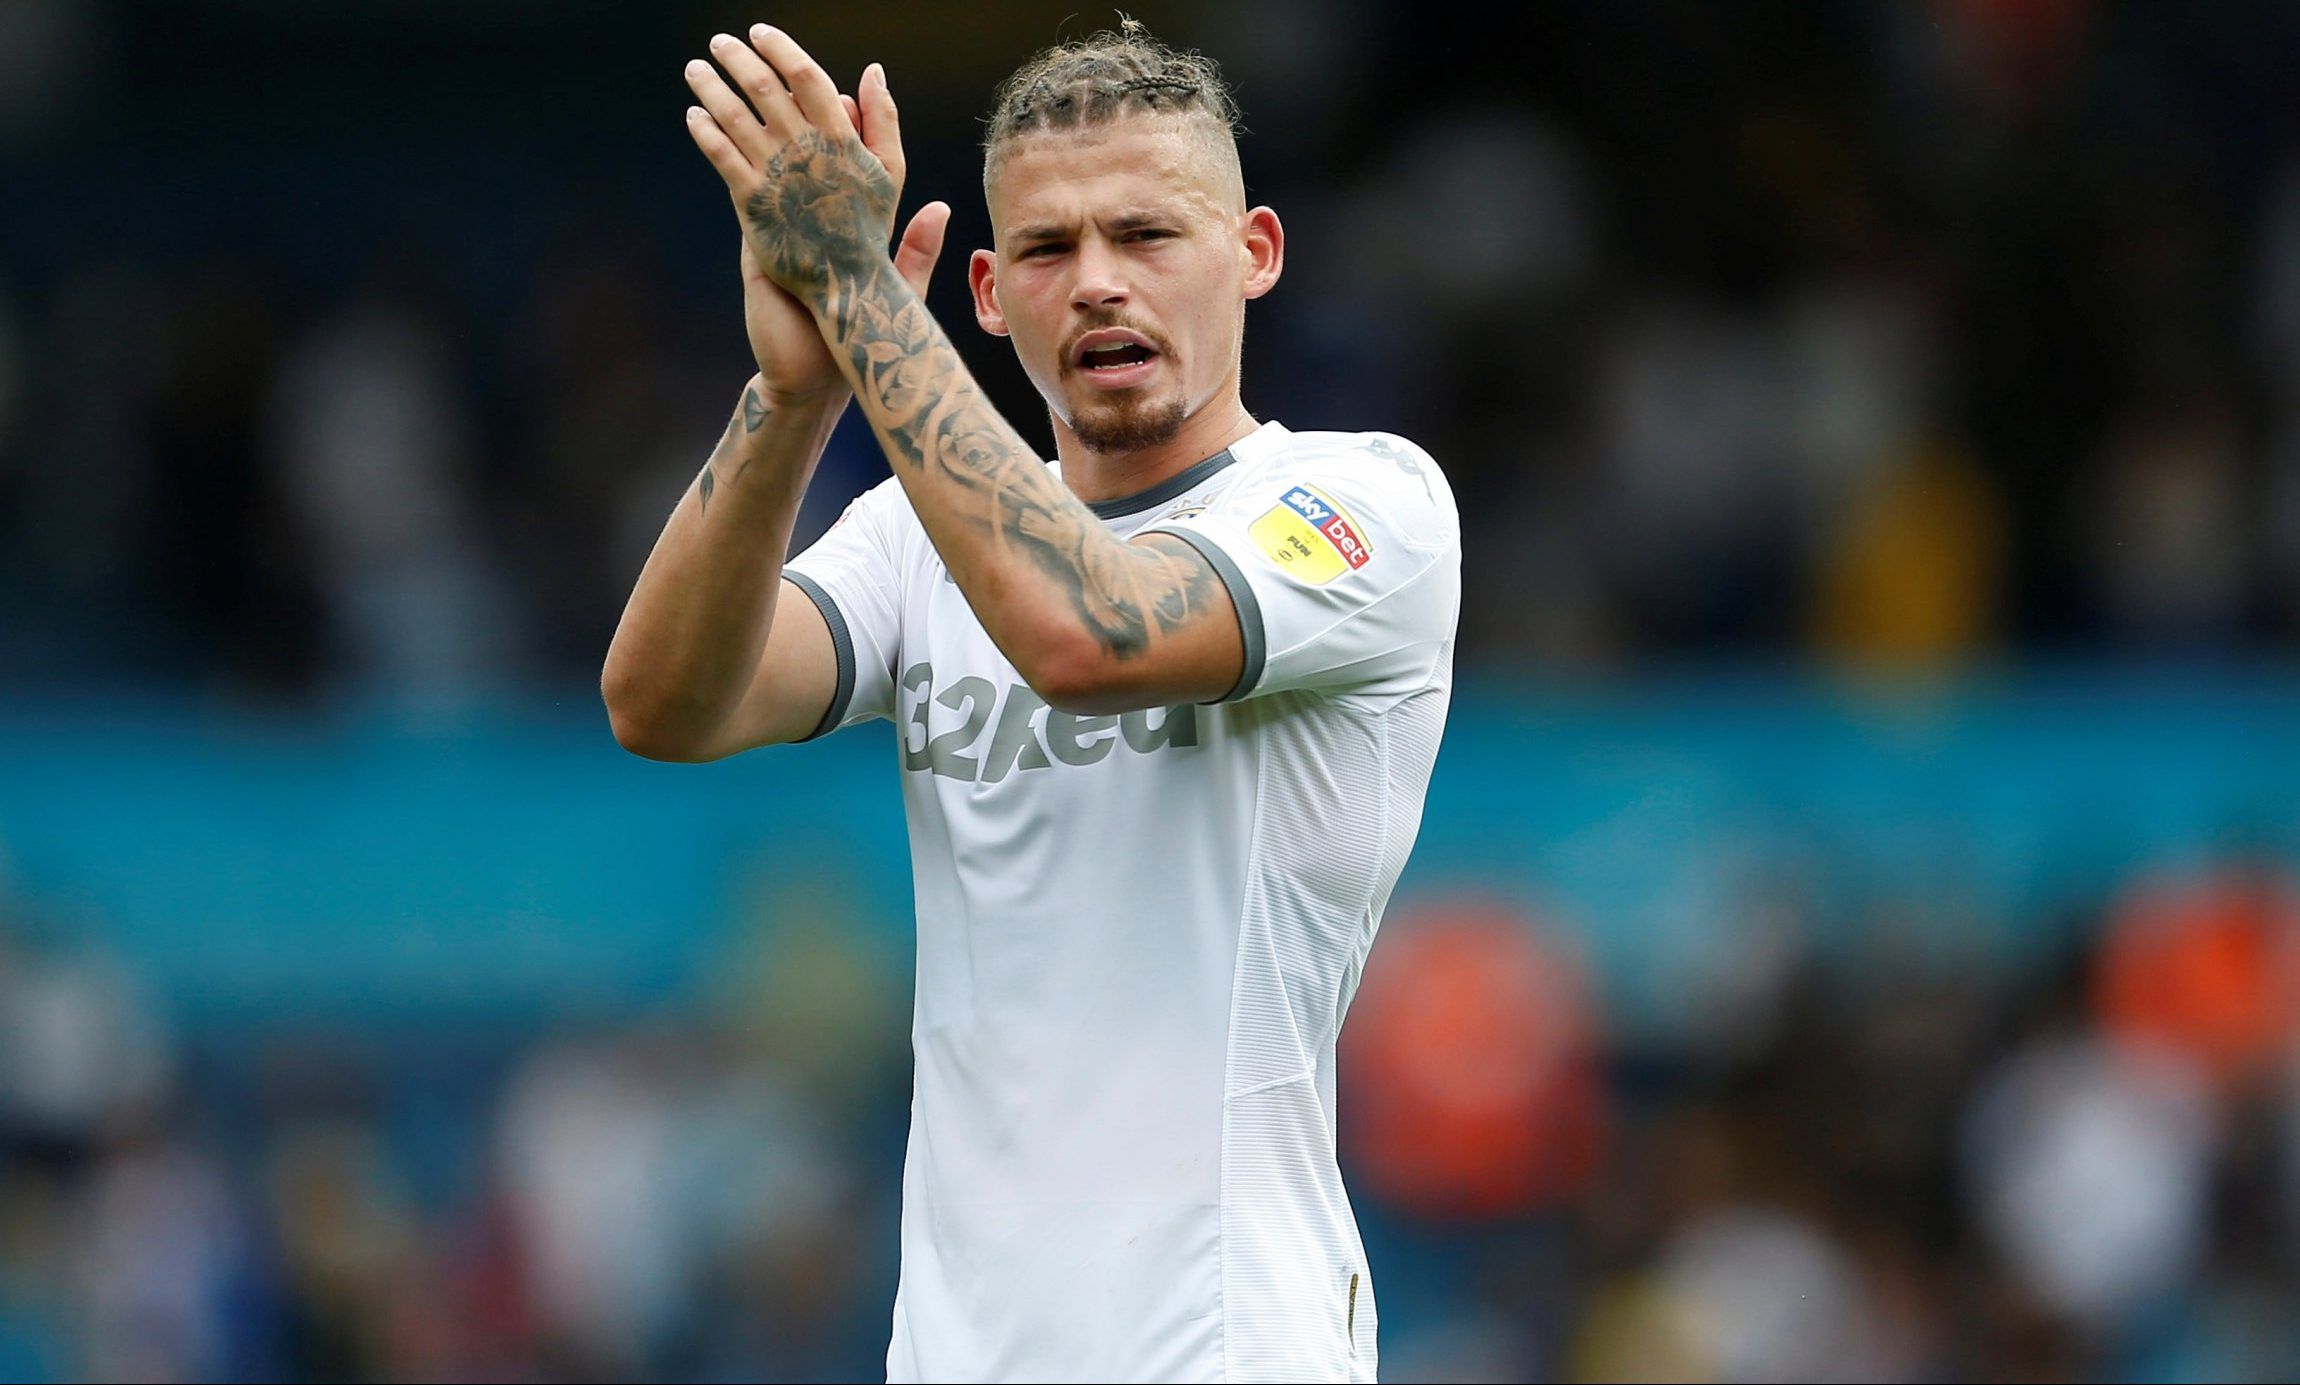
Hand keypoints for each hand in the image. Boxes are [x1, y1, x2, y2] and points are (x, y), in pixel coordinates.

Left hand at [685, 28, 936, 317]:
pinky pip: (720, 155)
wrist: (846, 283)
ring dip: (710, 86)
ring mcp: (775, 174)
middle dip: (736, 57)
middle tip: (719, 42)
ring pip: (732, 115)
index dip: (780, 48)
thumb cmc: (868, 224)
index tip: (760, 32)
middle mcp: (804, 149)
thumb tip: (873, 70)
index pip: (805, 75)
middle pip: (762, 86)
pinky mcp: (750, 201)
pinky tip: (693, 116)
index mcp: (839, 137)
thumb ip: (882, 117)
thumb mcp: (889, 169)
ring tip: (694, 70)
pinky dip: (704, 130)